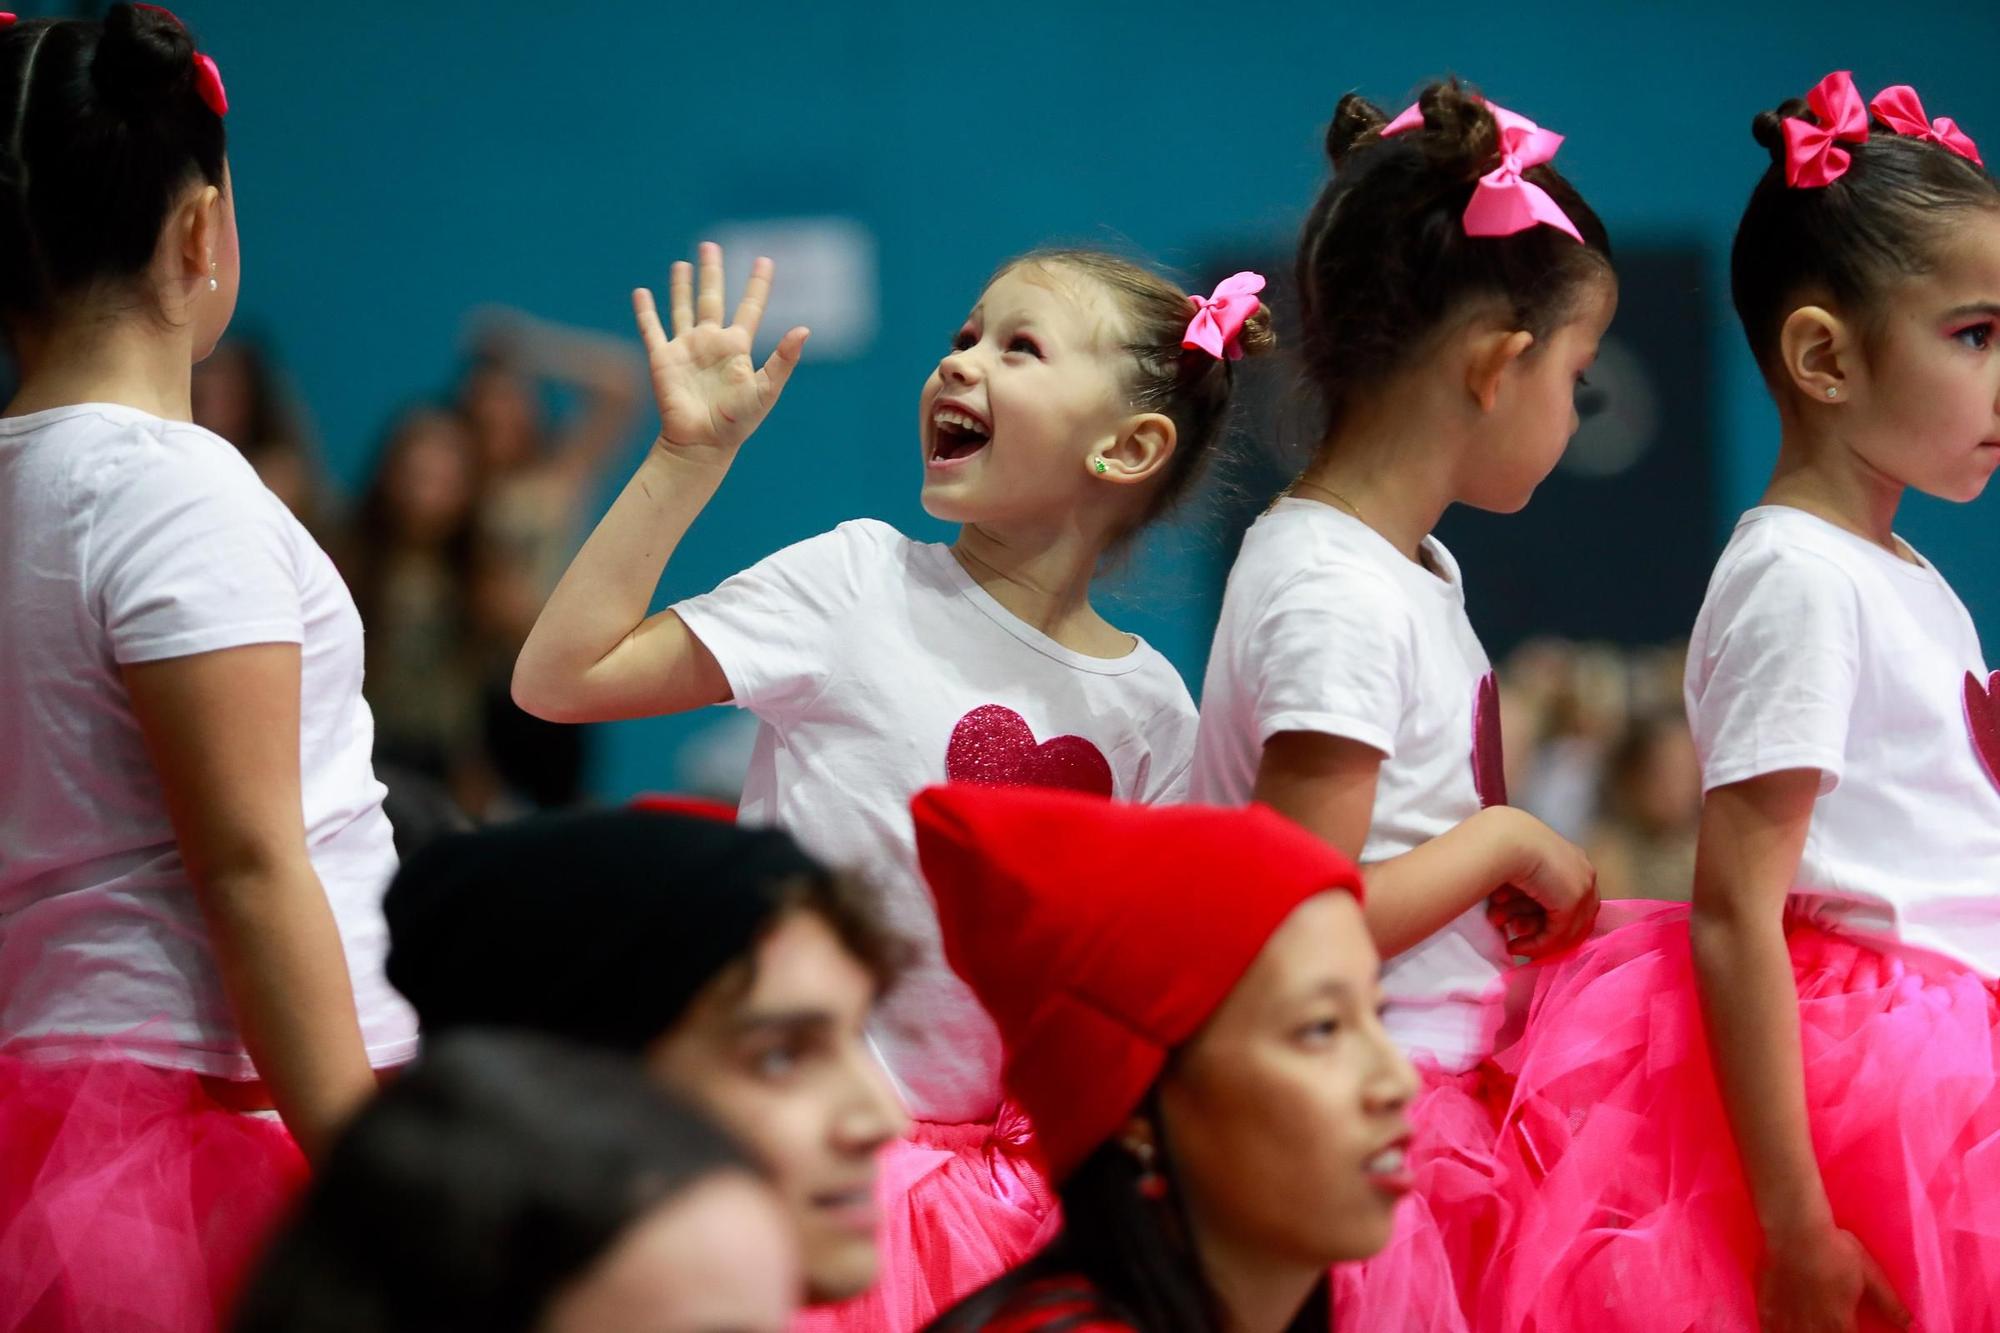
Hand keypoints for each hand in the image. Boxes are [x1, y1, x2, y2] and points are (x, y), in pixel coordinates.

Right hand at [631, 241, 808, 460]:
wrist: (702, 444)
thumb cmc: (738, 422)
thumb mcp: (766, 389)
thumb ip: (784, 359)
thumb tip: (805, 329)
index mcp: (737, 348)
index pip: (750, 307)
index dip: (758, 284)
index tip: (765, 260)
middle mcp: (711, 343)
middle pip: (712, 298)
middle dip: (712, 272)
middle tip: (710, 245)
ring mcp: (686, 349)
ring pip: (683, 308)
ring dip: (681, 286)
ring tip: (682, 264)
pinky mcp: (662, 359)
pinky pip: (652, 329)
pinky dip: (645, 311)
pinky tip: (641, 292)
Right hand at [1488, 809, 1597, 959]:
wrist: (1504, 840)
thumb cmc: (1503, 847)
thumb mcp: (1521, 869)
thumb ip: (1530, 890)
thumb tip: (1520, 911)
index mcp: (1572, 858)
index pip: (1571, 898)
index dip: (1548, 916)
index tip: (1522, 923)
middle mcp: (1583, 871)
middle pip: (1572, 915)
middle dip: (1541, 928)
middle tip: (1515, 932)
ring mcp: (1583, 887)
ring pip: (1565, 928)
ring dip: (1536, 940)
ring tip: (1513, 944)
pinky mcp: (1573, 902)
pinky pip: (1557, 935)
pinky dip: (1536, 946)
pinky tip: (1516, 946)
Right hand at [1758, 1225, 1910, 1331]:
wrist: (1796, 1230)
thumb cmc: (1836, 1250)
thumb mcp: (1869, 1274)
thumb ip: (1889, 1303)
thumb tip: (1911, 1326)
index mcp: (1840, 1322)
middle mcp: (1813, 1326)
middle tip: (1832, 1328)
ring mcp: (1787, 1317)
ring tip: (1807, 1329)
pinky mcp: (1767, 1305)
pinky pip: (1769, 1330)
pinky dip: (1775, 1332)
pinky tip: (1778, 1330)